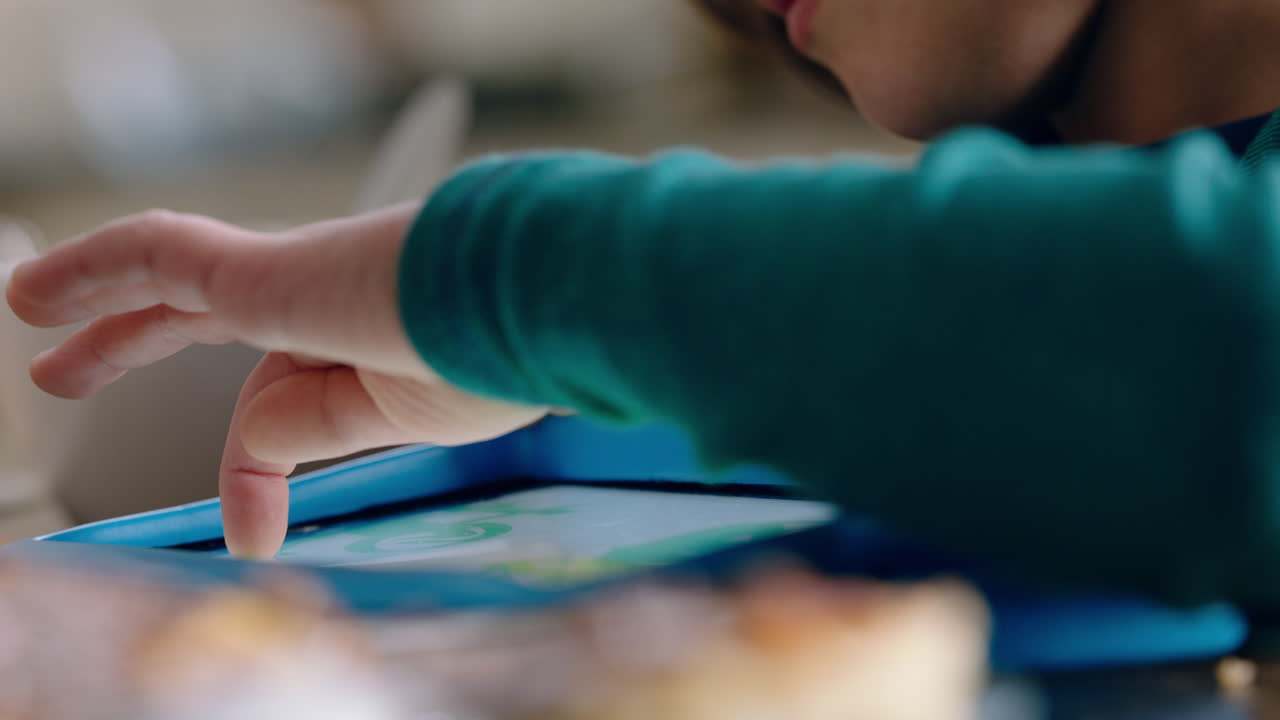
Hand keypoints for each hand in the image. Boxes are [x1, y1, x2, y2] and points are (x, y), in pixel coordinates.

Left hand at [5, 205, 549, 556]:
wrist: (533, 295)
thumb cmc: (499, 359)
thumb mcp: (400, 423)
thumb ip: (316, 430)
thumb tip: (251, 457)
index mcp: (374, 338)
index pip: (284, 393)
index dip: (254, 472)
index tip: (254, 538)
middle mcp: (330, 297)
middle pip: (211, 315)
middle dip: (141, 340)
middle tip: (75, 370)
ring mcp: (297, 276)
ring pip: (175, 278)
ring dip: (102, 301)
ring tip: (34, 307)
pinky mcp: (264, 266)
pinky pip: (159, 255)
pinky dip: (92, 268)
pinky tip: (39, 293)